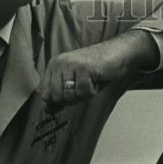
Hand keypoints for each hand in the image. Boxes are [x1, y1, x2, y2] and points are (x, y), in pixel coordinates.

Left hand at [39, 30, 157, 112]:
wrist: (118, 53)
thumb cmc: (97, 69)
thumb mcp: (74, 82)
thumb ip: (60, 95)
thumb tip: (48, 110)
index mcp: (54, 65)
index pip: (44, 94)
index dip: (57, 101)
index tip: (71, 94)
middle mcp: (59, 63)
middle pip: (56, 97)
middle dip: (72, 99)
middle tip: (83, 87)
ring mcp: (71, 64)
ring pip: (69, 96)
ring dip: (83, 95)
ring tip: (90, 82)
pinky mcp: (84, 68)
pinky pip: (83, 92)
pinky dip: (93, 91)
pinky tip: (97, 80)